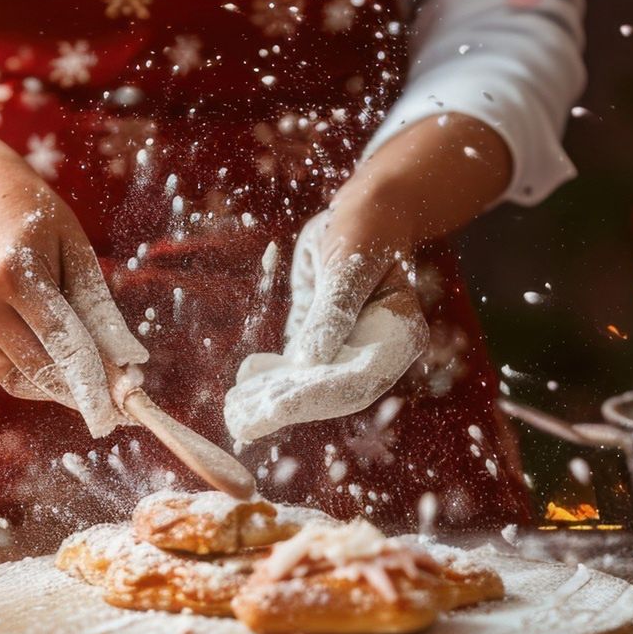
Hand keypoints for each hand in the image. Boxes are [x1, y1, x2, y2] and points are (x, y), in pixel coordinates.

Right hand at [0, 172, 147, 437]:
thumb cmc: (37, 221)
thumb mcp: (77, 252)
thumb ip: (100, 309)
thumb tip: (131, 361)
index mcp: (9, 272)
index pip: (61, 340)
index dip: (95, 379)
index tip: (122, 408)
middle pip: (38, 365)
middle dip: (81, 391)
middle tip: (117, 408)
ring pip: (17, 376)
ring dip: (58, 387)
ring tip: (92, 384)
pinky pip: (0, 369)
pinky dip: (32, 373)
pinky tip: (52, 357)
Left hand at [222, 206, 428, 443]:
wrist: (367, 211)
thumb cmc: (365, 228)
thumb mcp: (350, 264)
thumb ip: (334, 311)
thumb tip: (310, 362)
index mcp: (399, 333)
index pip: (357, 380)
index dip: (316, 398)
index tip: (275, 408)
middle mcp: (377, 350)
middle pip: (332, 393)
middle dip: (286, 407)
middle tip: (240, 422)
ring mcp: (350, 349)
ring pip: (311, 386)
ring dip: (272, 398)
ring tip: (234, 409)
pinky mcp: (325, 343)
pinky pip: (298, 368)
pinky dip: (272, 378)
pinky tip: (244, 384)